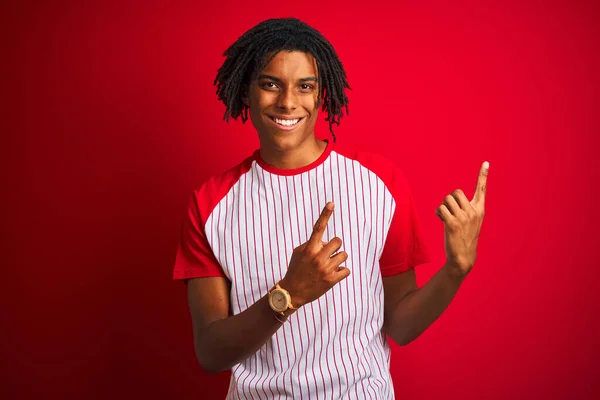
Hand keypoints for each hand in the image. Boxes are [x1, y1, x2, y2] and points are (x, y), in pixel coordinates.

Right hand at [279, 202, 350, 306]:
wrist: (292, 293)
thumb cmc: (296, 269)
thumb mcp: (298, 253)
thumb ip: (311, 244)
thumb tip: (325, 241)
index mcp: (309, 249)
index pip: (318, 228)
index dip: (325, 214)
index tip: (331, 203)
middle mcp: (318, 257)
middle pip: (338, 241)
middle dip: (335, 246)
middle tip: (328, 253)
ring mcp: (325, 269)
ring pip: (344, 255)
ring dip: (338, 259)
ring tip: (329, 266)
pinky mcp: (331, 280)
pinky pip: (346, 270)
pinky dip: (341, 272)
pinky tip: (333, 274)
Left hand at [435, 161, 488, 276]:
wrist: (463, 256)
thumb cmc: (464, 237)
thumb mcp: (470, 221)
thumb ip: (465, 209)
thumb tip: (449, 200)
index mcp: (479, 209)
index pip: (481, 189)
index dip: (483, 175)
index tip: (486, 162)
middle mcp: (473, 211)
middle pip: (456, 192)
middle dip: (449, 200)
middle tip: (450, 211)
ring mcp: (463, 217)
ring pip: (447, 199)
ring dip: (443, 207)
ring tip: (446, 217)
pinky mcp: (452, 223)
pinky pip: (441, 208)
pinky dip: (439, 213)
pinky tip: (442, 221)